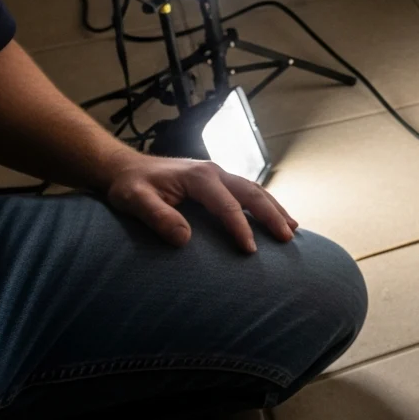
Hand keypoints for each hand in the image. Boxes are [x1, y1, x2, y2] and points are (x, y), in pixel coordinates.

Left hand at [106, 155, 297, 252]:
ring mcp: (218, 175)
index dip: (240, 228)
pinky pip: (248, 191)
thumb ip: (158, 217)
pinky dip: (265, 204)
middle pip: (251, 193)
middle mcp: (214, 172)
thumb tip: (184, 239)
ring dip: (274, 209)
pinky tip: (275, 217)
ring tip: (292, 229)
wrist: (126, 168)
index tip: (250, 250)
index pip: (227, 204)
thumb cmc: (129, 186)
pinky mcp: (218, 182)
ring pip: (255, 190)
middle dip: (271, 215)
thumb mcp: (135, 201)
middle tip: (287, 238)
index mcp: (199, 176)